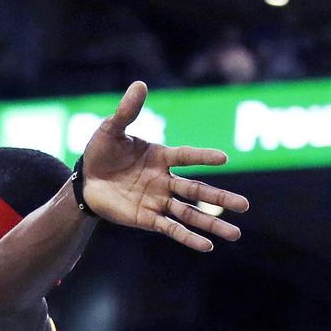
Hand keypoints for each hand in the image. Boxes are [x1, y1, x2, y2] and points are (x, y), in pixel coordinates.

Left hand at [81, 81, 249, 251]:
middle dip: (221, 198)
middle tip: (245, 206)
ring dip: (211, 223)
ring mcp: (157, 200)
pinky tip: (207, 246)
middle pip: (198, 191)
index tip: (223, 159)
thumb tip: (139, 84)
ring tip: (236, 234)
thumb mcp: (111, 130)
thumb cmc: (100, 153)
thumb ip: (127, 111)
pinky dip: (188, 237)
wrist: (85, 181)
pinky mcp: (147, 218)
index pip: (187, 156)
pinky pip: (171, 228)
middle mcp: (165, 180)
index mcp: (161, 156)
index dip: (203, 157)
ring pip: (190, 213)